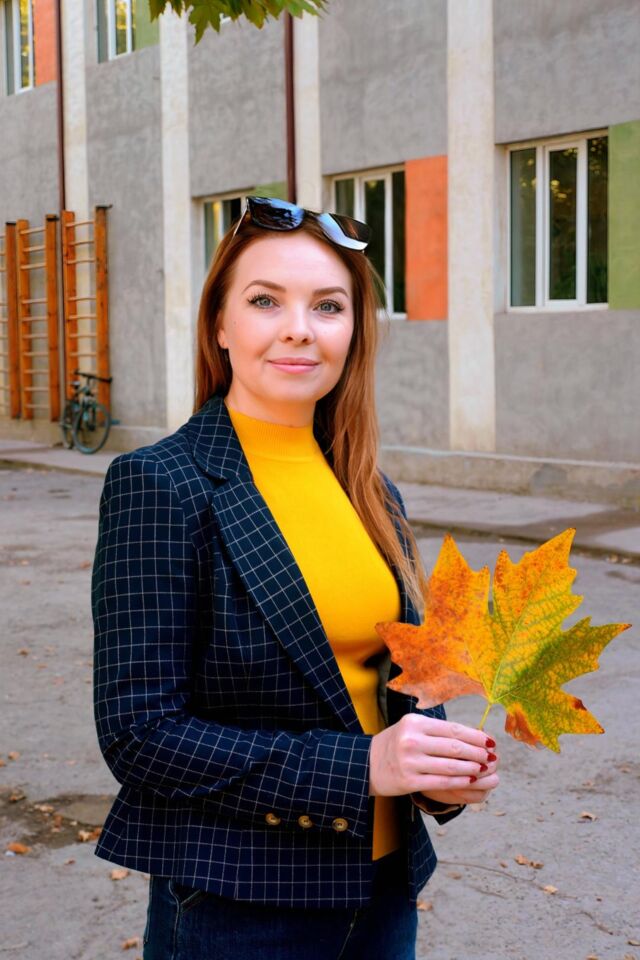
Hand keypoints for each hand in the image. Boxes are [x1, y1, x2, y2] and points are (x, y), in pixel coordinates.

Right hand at [369, 713, 496, 797]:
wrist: (367, 764)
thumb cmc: (396, 744)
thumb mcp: (412, 729)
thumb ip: (438, 731)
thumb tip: (474, 736)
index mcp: (415, 723)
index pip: (453, 729)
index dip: (475, 736)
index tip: (490, 741)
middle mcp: (412, 740)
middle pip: (454, 747)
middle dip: (478, 753)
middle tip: (492, 757)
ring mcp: (410, 762)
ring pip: (451, 766)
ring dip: (472, 768)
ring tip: (484, 769)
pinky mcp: (409, 781)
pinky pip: (441, 782)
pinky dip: (459, 782)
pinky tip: (471, 781)